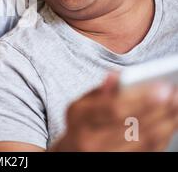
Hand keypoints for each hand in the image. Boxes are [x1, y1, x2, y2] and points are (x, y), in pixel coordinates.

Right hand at [52, 72, 177, 150]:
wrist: (73, 151)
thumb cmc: (80, 123)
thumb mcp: (82, 103)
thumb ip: (100, 90)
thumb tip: (117, 76)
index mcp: (79, 118)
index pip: (113, 109)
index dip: (141, 100)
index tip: (163, 89)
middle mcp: (89, 141)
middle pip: (133, 127)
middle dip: (159, 110)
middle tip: (174, 95)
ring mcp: (104, 156)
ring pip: (144, 142)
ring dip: (166, 124)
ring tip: (176, 107)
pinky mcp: (119, 163)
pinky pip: (148, 152)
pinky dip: (163, 137)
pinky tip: (170, 123)